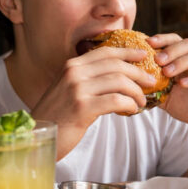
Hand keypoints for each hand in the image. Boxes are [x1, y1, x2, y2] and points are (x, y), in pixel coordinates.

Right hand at [30, 46, 155, 157]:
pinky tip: (132, 110)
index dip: (128, 52)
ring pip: (119, 82)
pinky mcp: (82, 108)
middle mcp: (74, 73)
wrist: (37, 136)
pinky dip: (129, 104)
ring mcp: (77, 90)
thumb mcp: (69, 90)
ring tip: (142, 101)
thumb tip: (118, 76)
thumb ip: (88, 79)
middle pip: (116, 65)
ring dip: (136, 92)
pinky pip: (116, 100)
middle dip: (138, 73)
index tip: (144, 55)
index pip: (106, 52)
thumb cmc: (57, 115)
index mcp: (72, 66)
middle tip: (151, 82)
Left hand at [148, 34, 187, 134]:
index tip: (148, 43)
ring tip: (167, 72)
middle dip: (171, 50)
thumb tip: (131, 82)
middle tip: (158, 60)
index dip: (163, 39)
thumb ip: (153, 86)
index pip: (176, 40)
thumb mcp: (166, 94)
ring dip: (182, 62)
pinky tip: (182, 84)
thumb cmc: (187, 104)